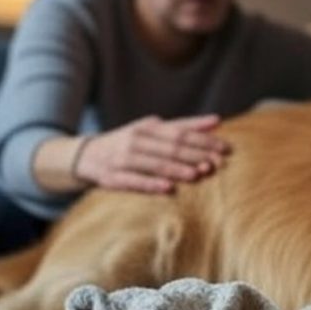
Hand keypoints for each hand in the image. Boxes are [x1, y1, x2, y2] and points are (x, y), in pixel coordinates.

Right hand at [74, 114, 229, 192]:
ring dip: (177, 169)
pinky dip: (151, 184)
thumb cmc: (129, 142)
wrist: (85, 156)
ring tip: (198, 174)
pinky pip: (134, 181)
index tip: (225, 148)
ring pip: (155, 164)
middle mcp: (136, 140)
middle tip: (217, 163)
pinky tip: (168, 188)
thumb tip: (216, 120)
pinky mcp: (112, 177)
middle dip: (195, 155)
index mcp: (148, 128)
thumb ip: (183, 126)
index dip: (204, 140)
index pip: (180, 132)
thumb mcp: (152, 130)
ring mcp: (123, 159)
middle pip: (171, 147)